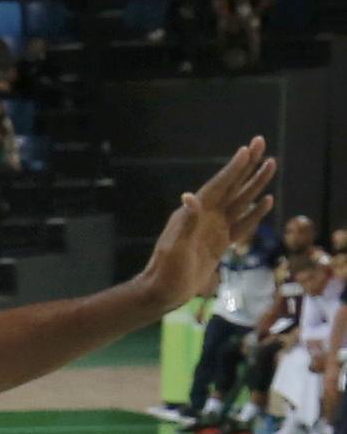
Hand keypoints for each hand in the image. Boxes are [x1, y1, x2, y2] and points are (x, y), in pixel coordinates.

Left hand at [137, 139, 276, 309]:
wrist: (163, 292)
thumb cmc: (165, 271)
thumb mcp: (175, 247)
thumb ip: (186, 223)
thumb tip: (190, 197)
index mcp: (194, 214)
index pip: (218, 186)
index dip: (233, 168)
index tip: (247, 149)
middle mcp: (206, 216)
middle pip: (232, 186)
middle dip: (247, 165)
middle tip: (261, 142)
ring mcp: (215, 229)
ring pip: (241, 201)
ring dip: (256, 183)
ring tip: (271, 164)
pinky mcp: (221, 243)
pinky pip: (242, 223)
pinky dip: (255, 212)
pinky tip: (266, 200)